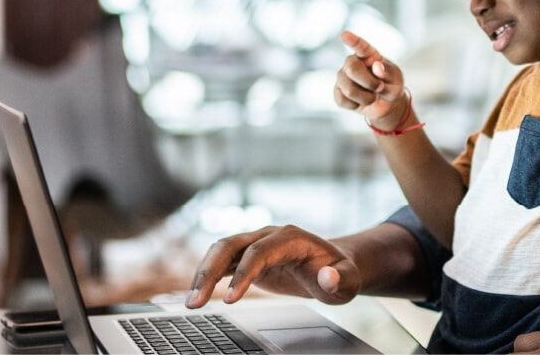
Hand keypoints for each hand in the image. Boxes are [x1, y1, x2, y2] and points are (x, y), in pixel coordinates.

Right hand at [185, 225, 362, 307]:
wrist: (335, 265)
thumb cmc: (341, 272)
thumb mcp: (348, 280)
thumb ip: (340, 279)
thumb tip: (327, 278)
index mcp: (290, 237)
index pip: (259, 252)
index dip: (243, 274)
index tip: (231, 299)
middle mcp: (268, 236)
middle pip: (230, 245)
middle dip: (210, 272)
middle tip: (196, 302)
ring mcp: (256, 244)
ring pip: (220, 251)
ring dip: (202, 274)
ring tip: (191, 302)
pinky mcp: (248, 257)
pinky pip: (222, 263)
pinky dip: (207, 277)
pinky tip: (196, 295)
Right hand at [334, 31, 408, 129]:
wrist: (386, 104)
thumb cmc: (391, 85)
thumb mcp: (396, 78)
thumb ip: (388, 72)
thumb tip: (377, 67)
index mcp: (368, 55)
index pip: (360, 46)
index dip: (353, 41)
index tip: (344, 35)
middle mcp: (352, 63)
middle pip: (351, 68)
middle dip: (369, 83)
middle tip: (380, 88)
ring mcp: (343, 77)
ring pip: (348, 89)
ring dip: (366, 98)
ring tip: (373, 97)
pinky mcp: (338, 91)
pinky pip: (342, 100)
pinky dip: (356, 105)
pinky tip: (360, 102)